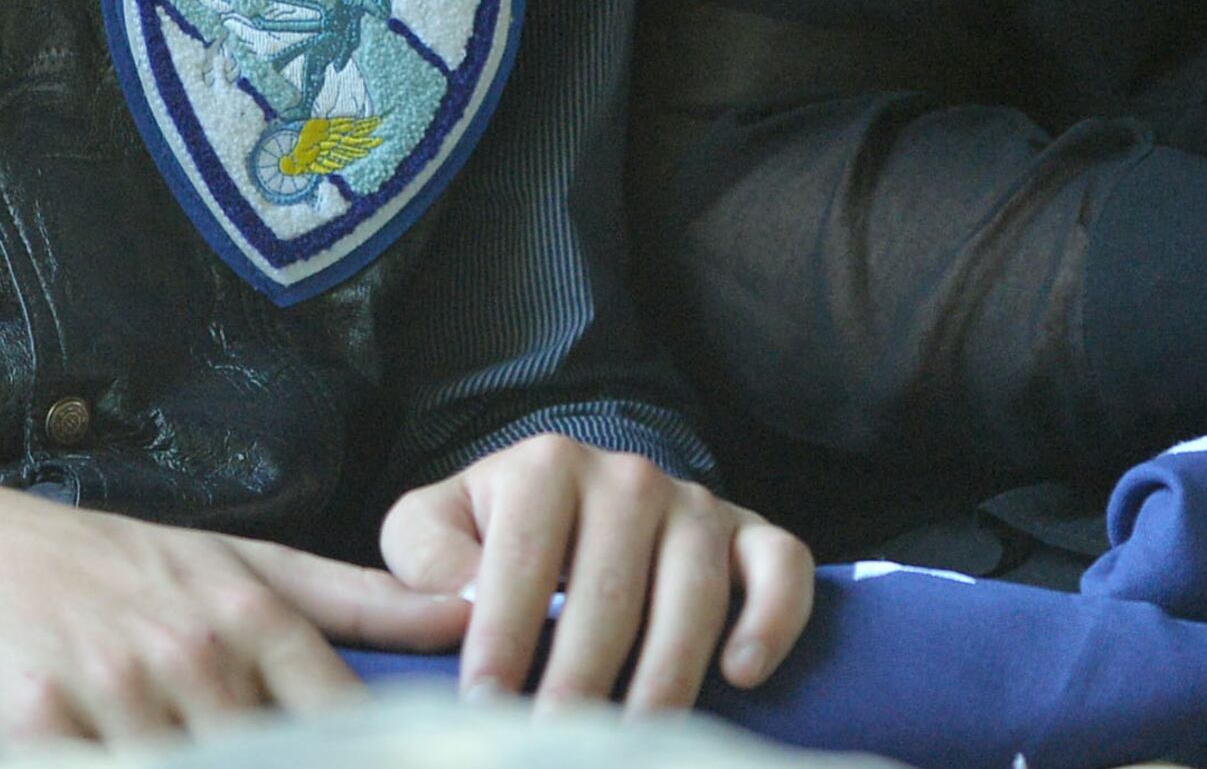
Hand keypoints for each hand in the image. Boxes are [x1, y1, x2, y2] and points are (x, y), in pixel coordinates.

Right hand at [0, 481, 469, 745]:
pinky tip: (140, 757)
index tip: (417, 766)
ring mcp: (117, 688)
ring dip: (203, 768)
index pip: (337, 710)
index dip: (364, 754)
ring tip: (198, 753)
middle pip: (269, 755)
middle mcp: (192, 649)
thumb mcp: (233, 560)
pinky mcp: (42, 723)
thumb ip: (350, 597)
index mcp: (247, 611)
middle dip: (291, 767)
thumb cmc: (106, 562)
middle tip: (301, 764)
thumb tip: (454, 611)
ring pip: (192, 767)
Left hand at [382, 433, 815, 711]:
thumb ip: (424, 558)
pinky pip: (783, 565)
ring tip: (634, 741)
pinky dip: (772, 618)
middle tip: (554, 742)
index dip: (502, 639)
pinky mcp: (751, 532)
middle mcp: (629, 475)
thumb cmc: (491, 535)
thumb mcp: (432, 529)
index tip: (483, 706)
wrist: (571, 502)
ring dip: (665, 674)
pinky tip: (741, 675)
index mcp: (547, 467)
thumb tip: (461, 603)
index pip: (524, 561)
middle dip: (580, 678)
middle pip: (610, 588)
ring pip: (694, 590)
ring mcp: (697, 504)